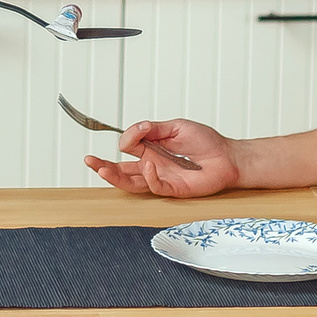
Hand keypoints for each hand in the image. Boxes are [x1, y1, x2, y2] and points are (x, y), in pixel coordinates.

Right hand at [84, 118, 240, 197]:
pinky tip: (149, 165)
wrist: (227, 156)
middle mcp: (153, 165)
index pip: (128, 147)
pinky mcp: (173, 189)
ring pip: (132, 183)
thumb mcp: (176, 126)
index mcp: (151, 149)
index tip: (133, 133)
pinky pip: (154, 186)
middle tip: (88, 161)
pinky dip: (148, 176)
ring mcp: (161, 178)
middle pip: (122, 170)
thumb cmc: (206, 141)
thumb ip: (152, 129)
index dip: (126, 139)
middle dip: (103, 167)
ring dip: (116, 177)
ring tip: (102, 170)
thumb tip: (131, 132)